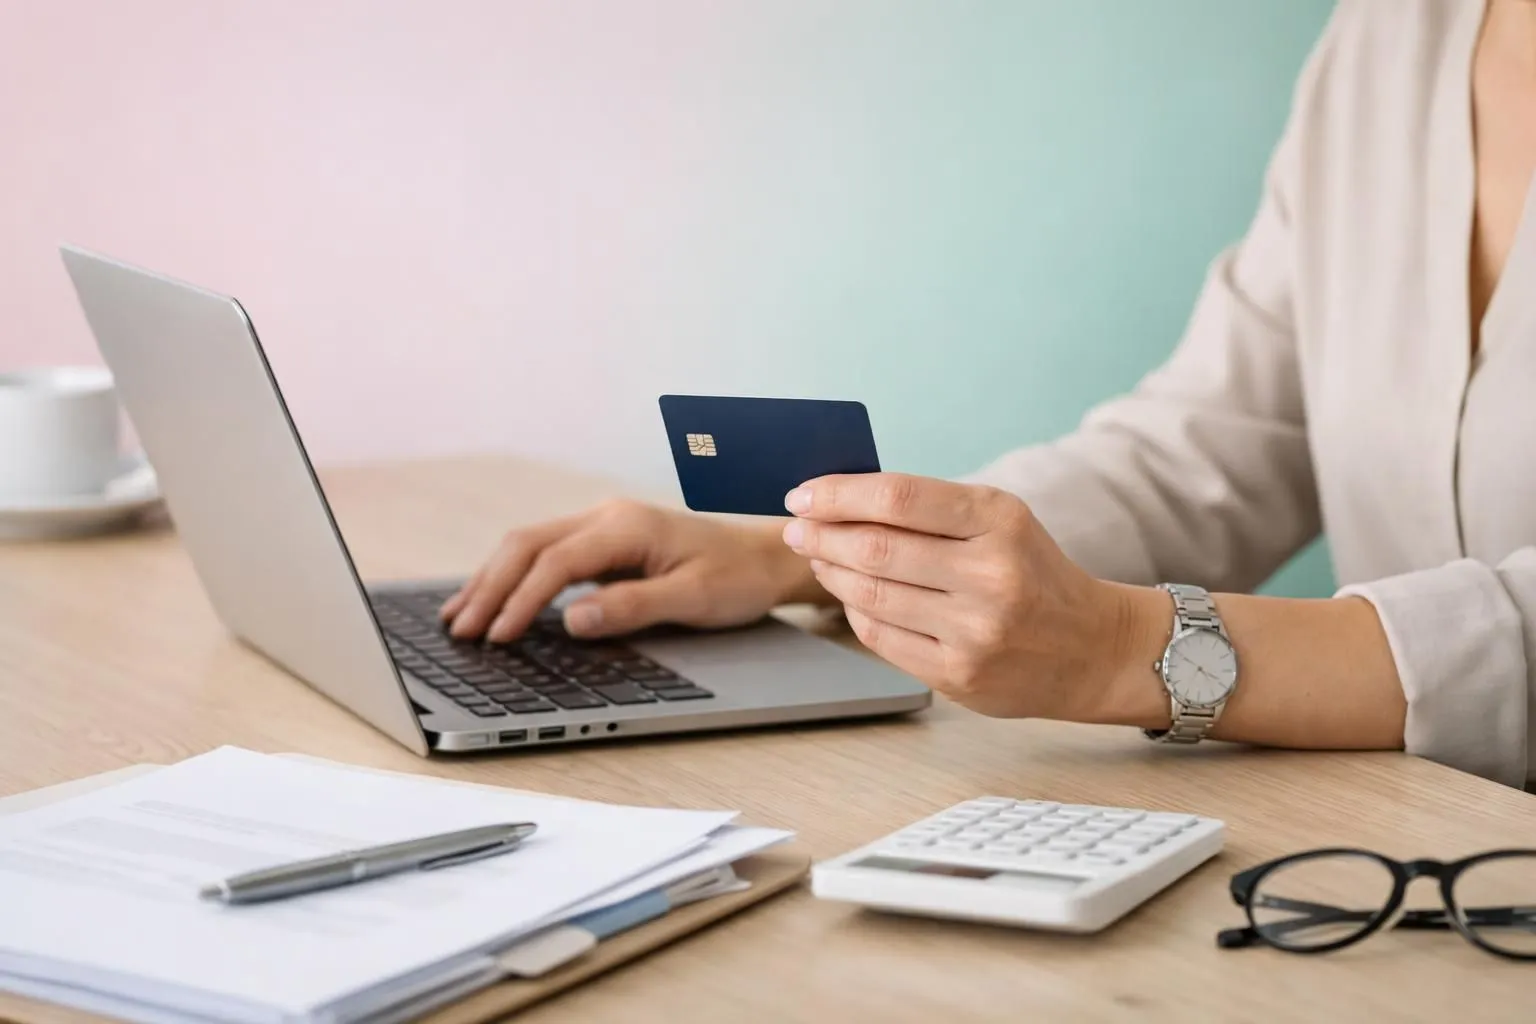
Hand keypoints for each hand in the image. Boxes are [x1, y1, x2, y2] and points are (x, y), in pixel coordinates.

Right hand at [441, 499, 825, 641]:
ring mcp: (602, 525)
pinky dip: (512, 575)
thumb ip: (632, 606)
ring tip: (459, 616)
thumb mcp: (692, 598)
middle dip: (490, 587)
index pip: (555, 562)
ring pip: (528, 545)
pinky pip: (545, 553)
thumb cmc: (736, 577)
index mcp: (626, 526)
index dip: (521, 600)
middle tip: (460, 630)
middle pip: (527, 545)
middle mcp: (607, 517)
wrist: (764, 557)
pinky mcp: (603, 541)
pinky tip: (492, 597)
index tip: (499, 636)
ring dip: (492, 579)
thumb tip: (571, 619)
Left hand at [780, 473, 1159, 719]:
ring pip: (870, 596)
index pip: (898, 499)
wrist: (1092, 648)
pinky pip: (881, 637)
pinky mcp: (959, 675)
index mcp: (1000, 521)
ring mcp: (975, 631)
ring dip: (831, 573)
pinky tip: (849, 597)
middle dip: (822, 535)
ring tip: (817, 557)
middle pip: (876, 548)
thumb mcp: (1001, 521)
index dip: (838, 495)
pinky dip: (854, 612)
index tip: (803, 494)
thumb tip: (839, 501)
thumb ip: (931, 510)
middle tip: (797, 528)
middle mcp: (991, 575)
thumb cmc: (1034, 574)